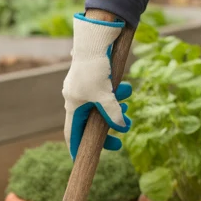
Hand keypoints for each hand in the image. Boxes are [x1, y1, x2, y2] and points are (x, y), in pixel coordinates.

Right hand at [63, 13, 131, 158]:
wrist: (95, 39)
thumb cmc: (95, 69)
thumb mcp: (106, 95)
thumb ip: (114, 114)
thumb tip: (123, 128)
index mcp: (73, 106)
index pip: (72, 134)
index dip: (76, 148)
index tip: (80, 161)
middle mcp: (76, 99)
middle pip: (91, 123)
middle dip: (108, 129)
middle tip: (121, 141)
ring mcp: (83, 89)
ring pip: (101, 106)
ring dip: (117, 107)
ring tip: (128, 99)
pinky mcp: (92, 79)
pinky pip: (105, 94)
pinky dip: (116, 95)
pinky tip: (126, 88)